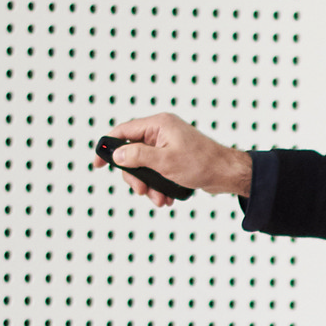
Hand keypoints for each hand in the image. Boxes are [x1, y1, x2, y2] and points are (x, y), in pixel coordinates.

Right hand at [99, 113, 251, 208]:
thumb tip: (117, 154)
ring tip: (159, 199)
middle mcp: (162, 132)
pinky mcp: (174, 158)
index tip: (97, 163)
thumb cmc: (202, 163)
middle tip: (141, 191)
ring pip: (144, 166)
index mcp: (159, 125)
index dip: (108, 147)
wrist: (227, 174)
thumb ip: (138, 156)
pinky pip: (157, 171)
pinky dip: (158, 185)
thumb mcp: (165, 162)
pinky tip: (166, 197)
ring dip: (148, 185)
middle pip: (132, 153)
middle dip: (135, 176)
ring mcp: (168, 145)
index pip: (124, 131)